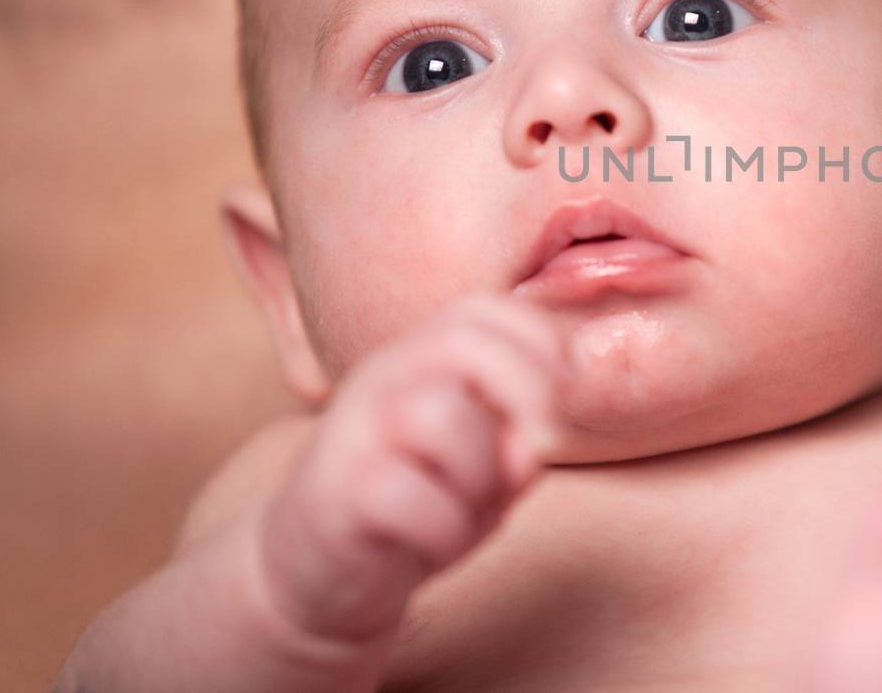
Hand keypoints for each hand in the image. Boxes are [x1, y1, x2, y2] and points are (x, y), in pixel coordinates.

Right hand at [253, 294, 566, 643]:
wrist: (312, 570)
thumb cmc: (416, 503)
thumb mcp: (484, 466)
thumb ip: (520, 443)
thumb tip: (534, 442)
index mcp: (420, 359)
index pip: (483, 310)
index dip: (541, 338)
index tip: (569, 389)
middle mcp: (381, 379)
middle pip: (462, 342)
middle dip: (526, 388)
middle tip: (543, 445)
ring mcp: (353, 432)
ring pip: (443, 418)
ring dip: (481, 474)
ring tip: (469, 509)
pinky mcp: (336, 494)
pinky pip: (414, 497)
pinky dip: (447, 531)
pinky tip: (435, 545)